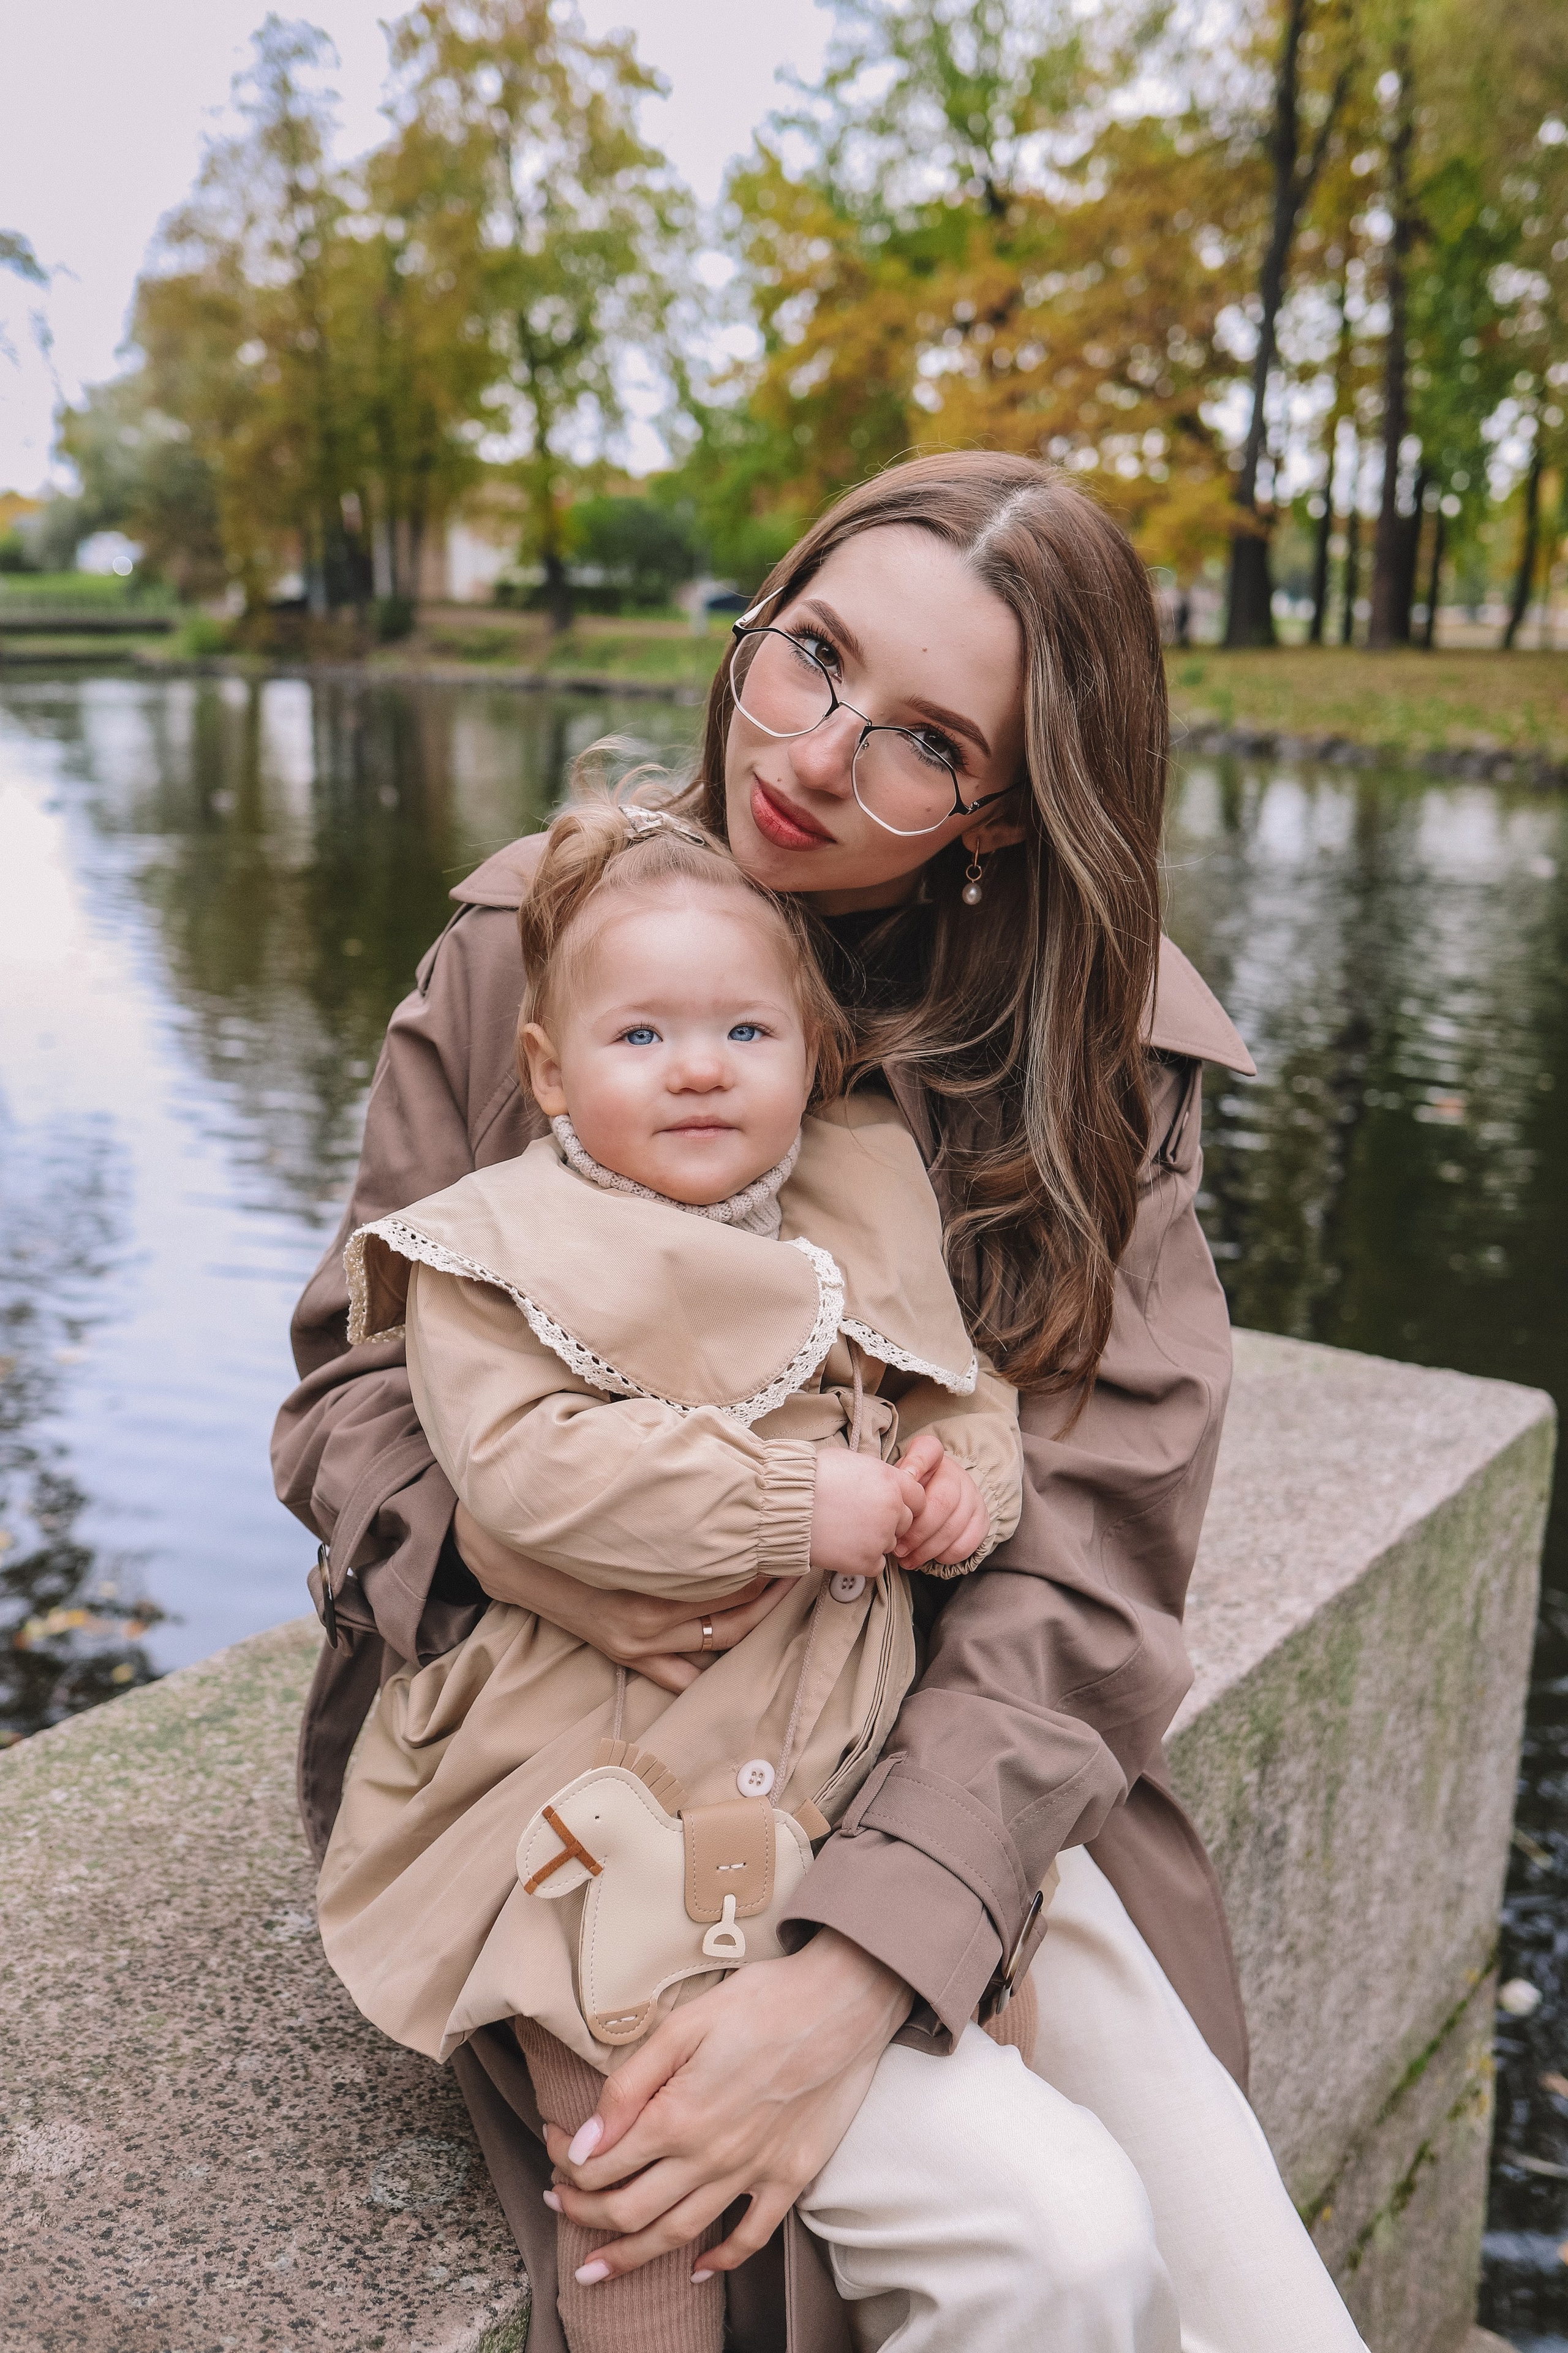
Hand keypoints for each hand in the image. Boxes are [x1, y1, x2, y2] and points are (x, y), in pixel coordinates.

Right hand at [451, 1505, 791, 1693]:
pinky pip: (681, 1678)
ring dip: (753, 1623)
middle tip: (797, 1565)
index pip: (729, 1579)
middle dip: (771, 1594)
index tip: (789, 1537)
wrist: (513, 1554)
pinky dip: (711, 1665)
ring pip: (717, 1647)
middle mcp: (647, 1624)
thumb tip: (721, 1467)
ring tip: (780, 1595)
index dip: (765, 1562)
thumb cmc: (576, 1517)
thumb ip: (673, 1495)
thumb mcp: (625, 1503)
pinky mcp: (626, 1655)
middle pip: (734, 1618)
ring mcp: (637, 1646)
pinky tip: (738, 1644)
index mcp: (649, 1584)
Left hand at [543, 1930, 912, 2281]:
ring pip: (679, 2234)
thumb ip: (629, 2086)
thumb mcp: (683, 2025)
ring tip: (597, 2269)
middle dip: (584, 2215)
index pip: (603, 2165)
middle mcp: (711, 2157)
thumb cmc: (762, 2001)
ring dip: (631, 2256)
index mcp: (678, 2116)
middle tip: (559, 2208)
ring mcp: (753, 2173)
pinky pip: (751, 2236)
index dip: (566, 2165)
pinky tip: (698, 2268)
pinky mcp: (790, 2177)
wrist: (844, 2002)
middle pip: (631, 2211)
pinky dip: (722, 2260)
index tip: (552, 2149)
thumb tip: (585, 2143)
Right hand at [808, 1448, 923, 1578]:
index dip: (905, 1502)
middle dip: (889, 1522)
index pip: (918, 1497)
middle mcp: (892, 1509)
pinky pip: (876, 1565)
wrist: (787, 1505)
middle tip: (861, 1519)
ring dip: (874, 1541)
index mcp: (890, 1481)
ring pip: (890, 1544)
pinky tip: (843, 1547)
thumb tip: (881, 1481)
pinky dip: (861, 1560)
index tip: (892, 1506)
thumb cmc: (811, 1477)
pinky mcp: (867, 1561)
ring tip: (845, 1531)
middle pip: (906, 1522)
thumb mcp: (850, 1461)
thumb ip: (876, 1473)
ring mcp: (881, 1537)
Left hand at [890, 1434, 989, 1569]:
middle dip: (917, 1531)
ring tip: (907, 1558)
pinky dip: (946, 1555)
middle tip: (898, 1547)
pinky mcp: (982, 1520)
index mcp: (934, 1459)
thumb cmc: (915, 1491)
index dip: (917, 1463)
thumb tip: (899, 1487)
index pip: (929, 1450)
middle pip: (942, 1503)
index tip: (906, 1479)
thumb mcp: (901, 1478)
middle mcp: (958, 1475)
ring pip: (954, 1527)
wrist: (942, 1497)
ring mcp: (974, 1498)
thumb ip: (897, 1480)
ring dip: (928, 1549)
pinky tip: (929, 1558)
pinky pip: (967, 1543)